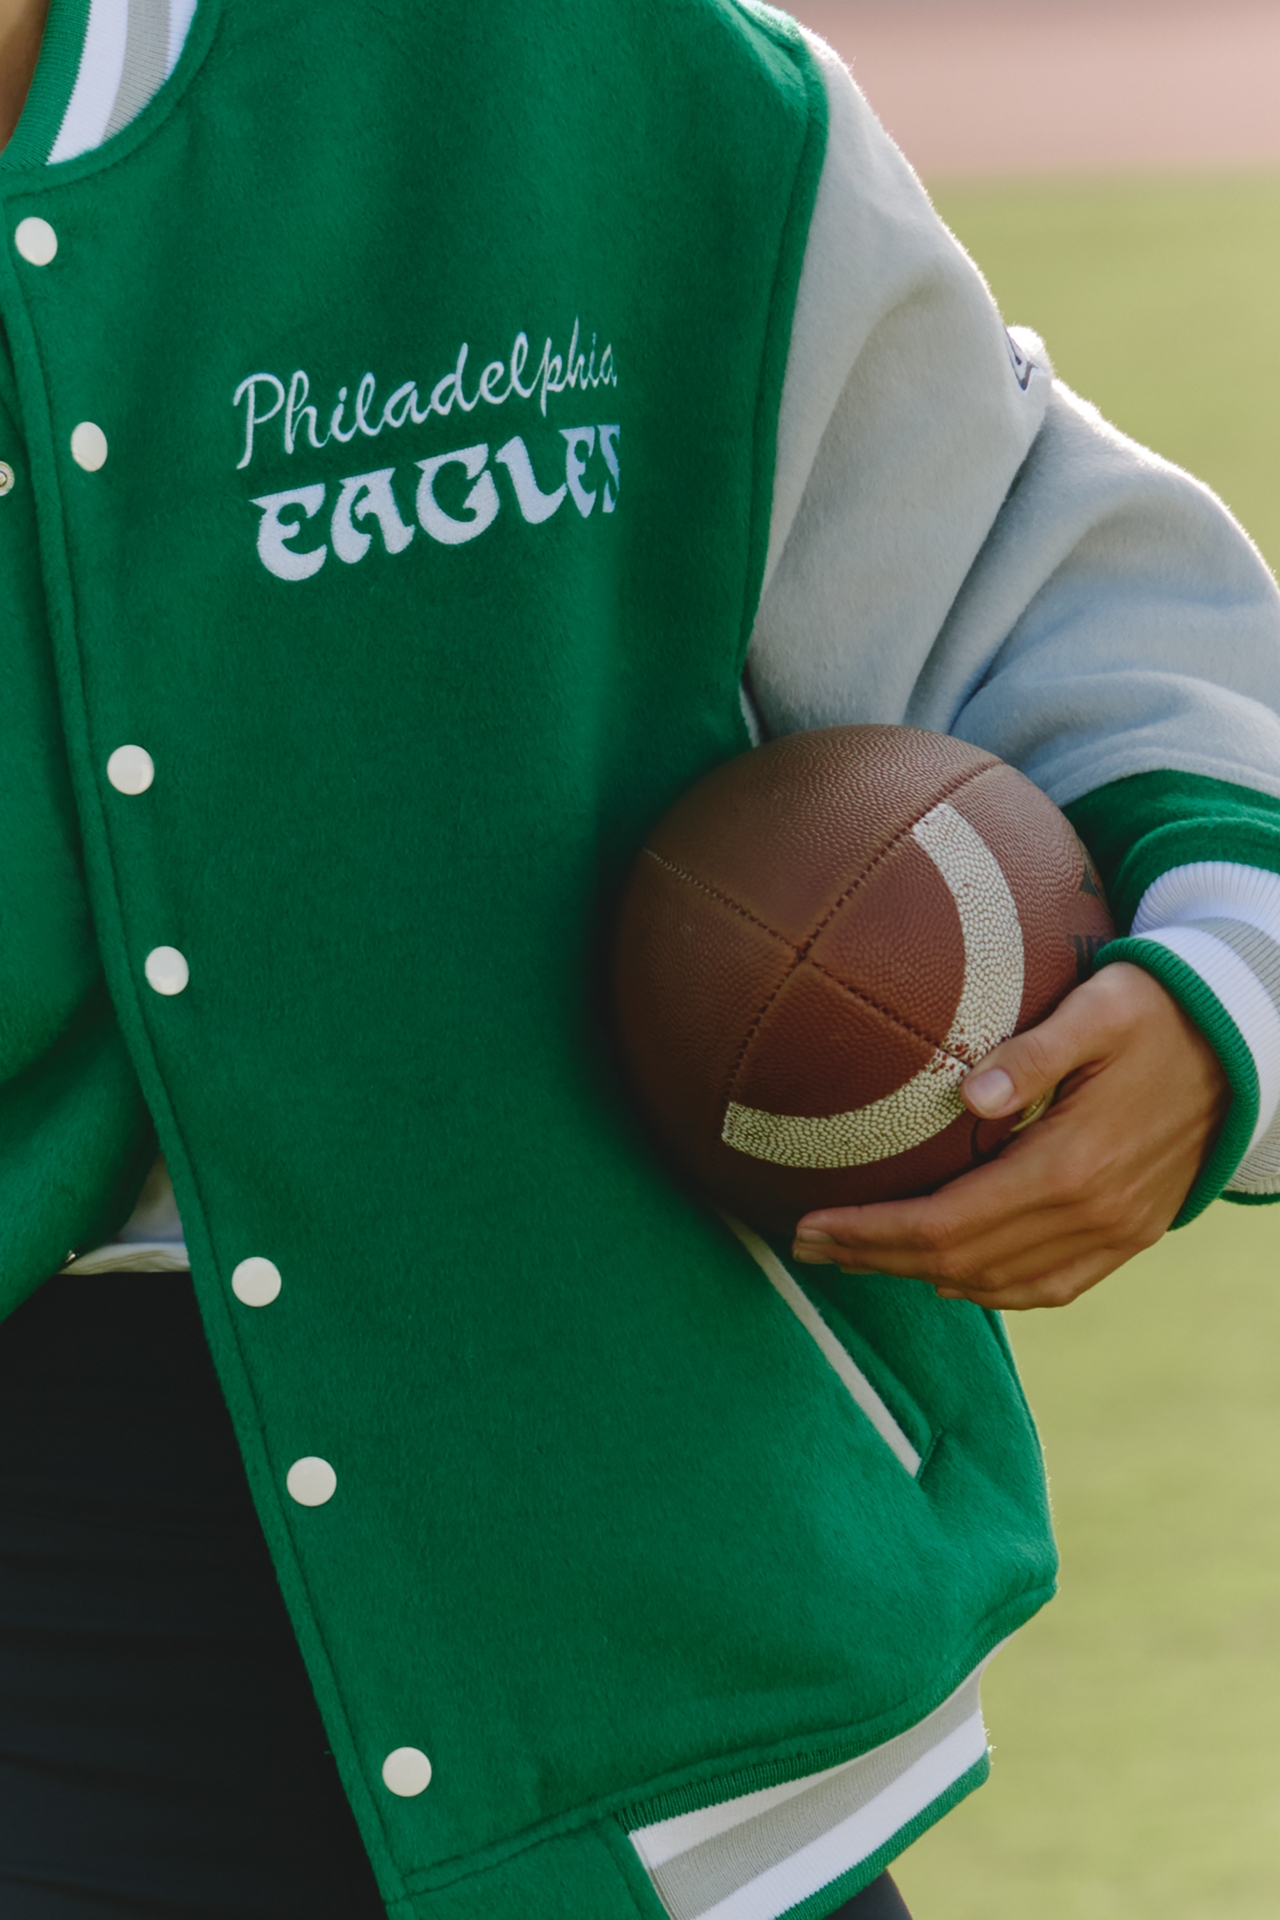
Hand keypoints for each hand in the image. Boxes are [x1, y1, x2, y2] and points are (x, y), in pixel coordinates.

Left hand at [790, 962, 1230, 1309]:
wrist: (1249, 1045)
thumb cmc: (1160, 1009)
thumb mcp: (1100, 1009)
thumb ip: (1034, 1052)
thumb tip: (970, 1093)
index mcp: (1071, 1166)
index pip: (947, 1222)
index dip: (872, 1232)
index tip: (809, 1225)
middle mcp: (1093, 1216)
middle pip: (960, 1262)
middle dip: (876, 1258)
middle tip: (807, 1246)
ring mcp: (1118, 1235)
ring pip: (1002, 1285)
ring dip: (923, 1276)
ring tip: (859, 1258)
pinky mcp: (1133, 1235)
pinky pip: (1053, 1286)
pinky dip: (992, 1289)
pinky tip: (950, 1275)